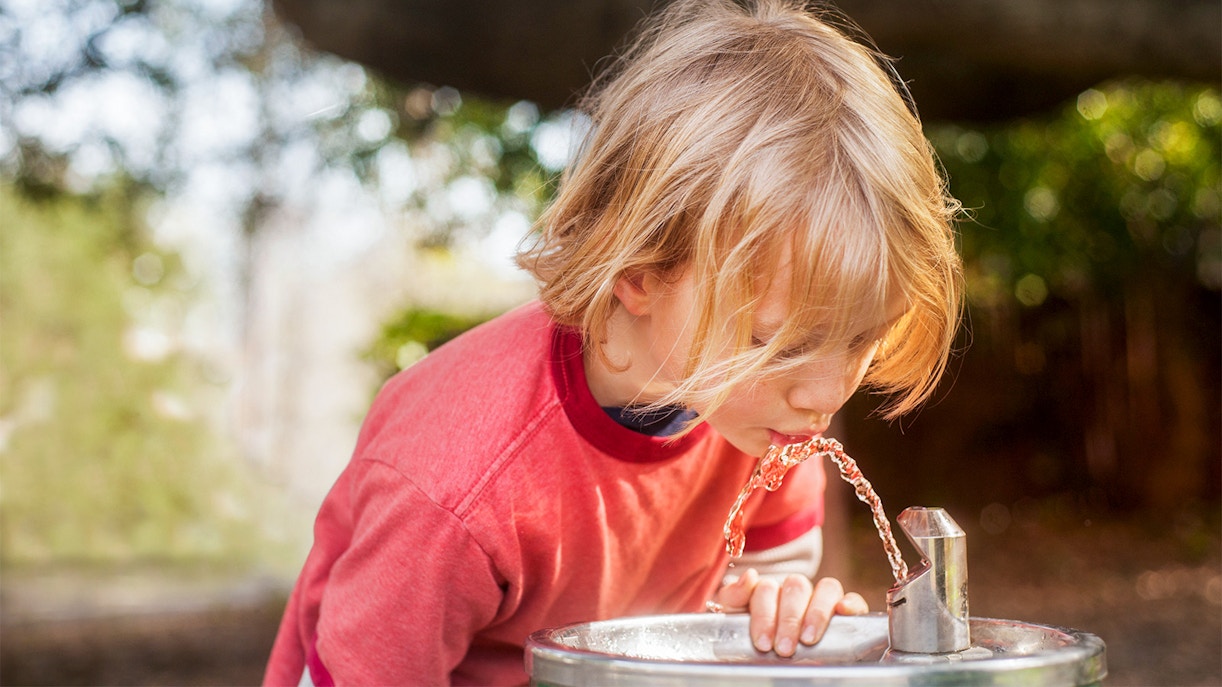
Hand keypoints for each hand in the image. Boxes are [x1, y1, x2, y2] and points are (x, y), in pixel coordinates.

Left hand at [711, 568, 868, 656]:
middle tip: (784, 648)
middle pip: (796, 587)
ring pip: (826, 587)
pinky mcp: (847, 610)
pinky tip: (844, 612)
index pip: (767, 588)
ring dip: (817, 613)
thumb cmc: (759, 635)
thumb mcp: (736, 616)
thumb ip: (734, 596)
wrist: (778, 652)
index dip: (765, 615)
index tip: (763, 642)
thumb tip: (750, 576)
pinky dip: (851, 603)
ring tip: (809, 639)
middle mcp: (797, 590)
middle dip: (789, 619)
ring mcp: (823, 598)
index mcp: (770, 590)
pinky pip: (854, 599)